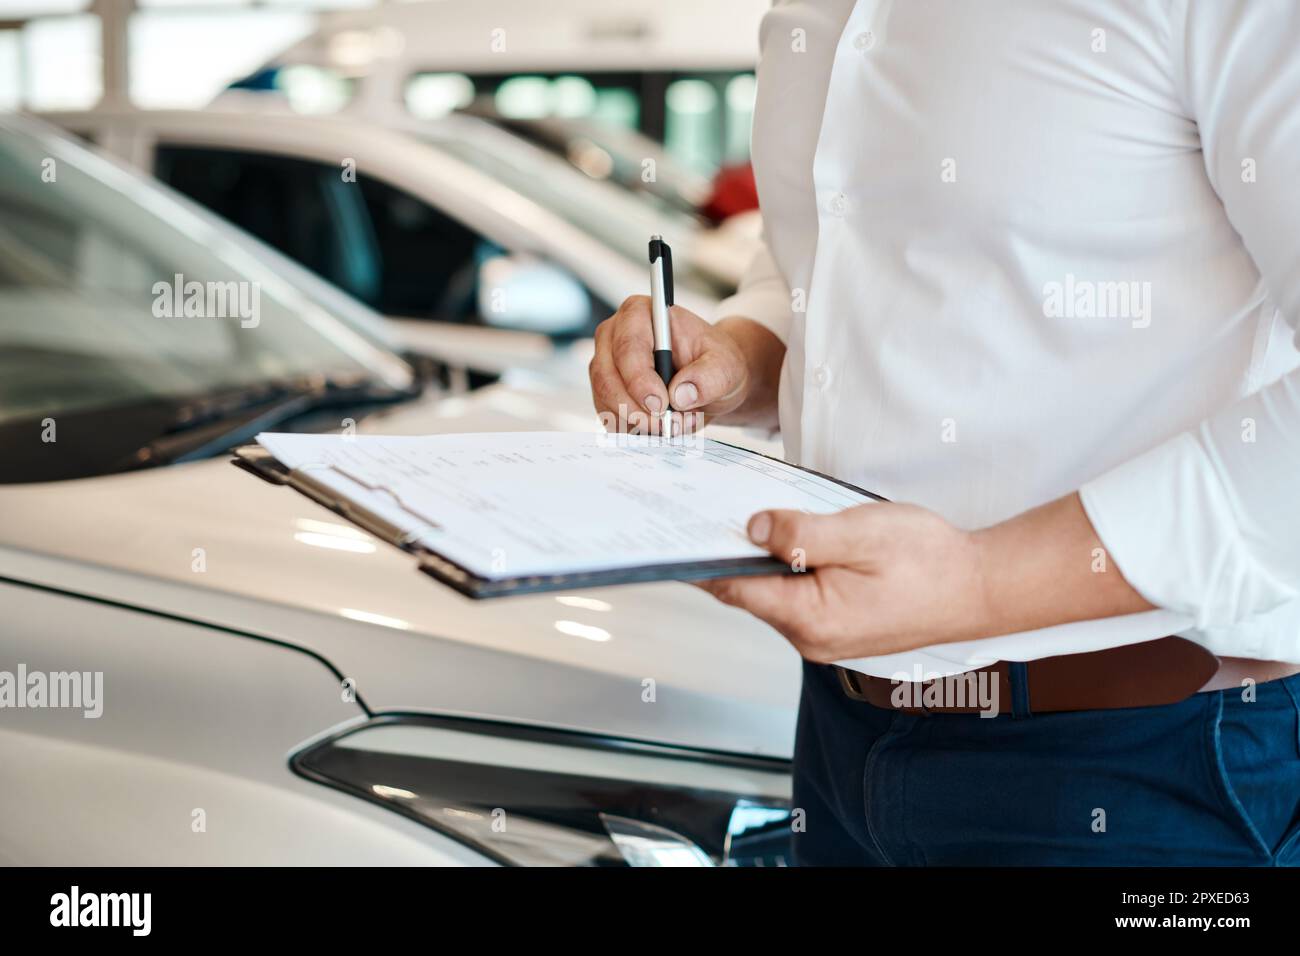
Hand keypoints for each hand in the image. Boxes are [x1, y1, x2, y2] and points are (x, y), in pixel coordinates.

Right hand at [588, 296, 754, 434]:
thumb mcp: (725, 366)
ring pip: (605, 400)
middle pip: (607, 377)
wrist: (710, 380)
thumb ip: (708, 377)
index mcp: (640, 314)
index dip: (640, 380)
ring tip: (673, 425)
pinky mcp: (605, 391)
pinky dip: (633, 429)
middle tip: (667, 426)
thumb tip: (680, 395)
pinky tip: (660, 427)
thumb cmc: (714, 363)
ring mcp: (605, 364)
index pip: (628, 347)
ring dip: (638, 422)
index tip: (661, 405)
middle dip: (636, 409)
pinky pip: (608, 416)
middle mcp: (613, 336)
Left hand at [700, 504, 991, 660]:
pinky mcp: (835, 628)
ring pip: (770, 594)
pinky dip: (781, 570)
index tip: (674, 534)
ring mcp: (822, 638)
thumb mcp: (860, 533)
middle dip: (725, 554)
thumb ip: (801, 533)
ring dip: (756, 560)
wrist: (980, 588)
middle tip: (701, 512)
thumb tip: (752, 528)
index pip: (734, 587)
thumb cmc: (930, 562)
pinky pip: (793, 598)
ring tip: (741, 518)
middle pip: (747, 592)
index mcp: (811, 619)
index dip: (701, 558)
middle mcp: (810, 639)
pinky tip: (783, 540)